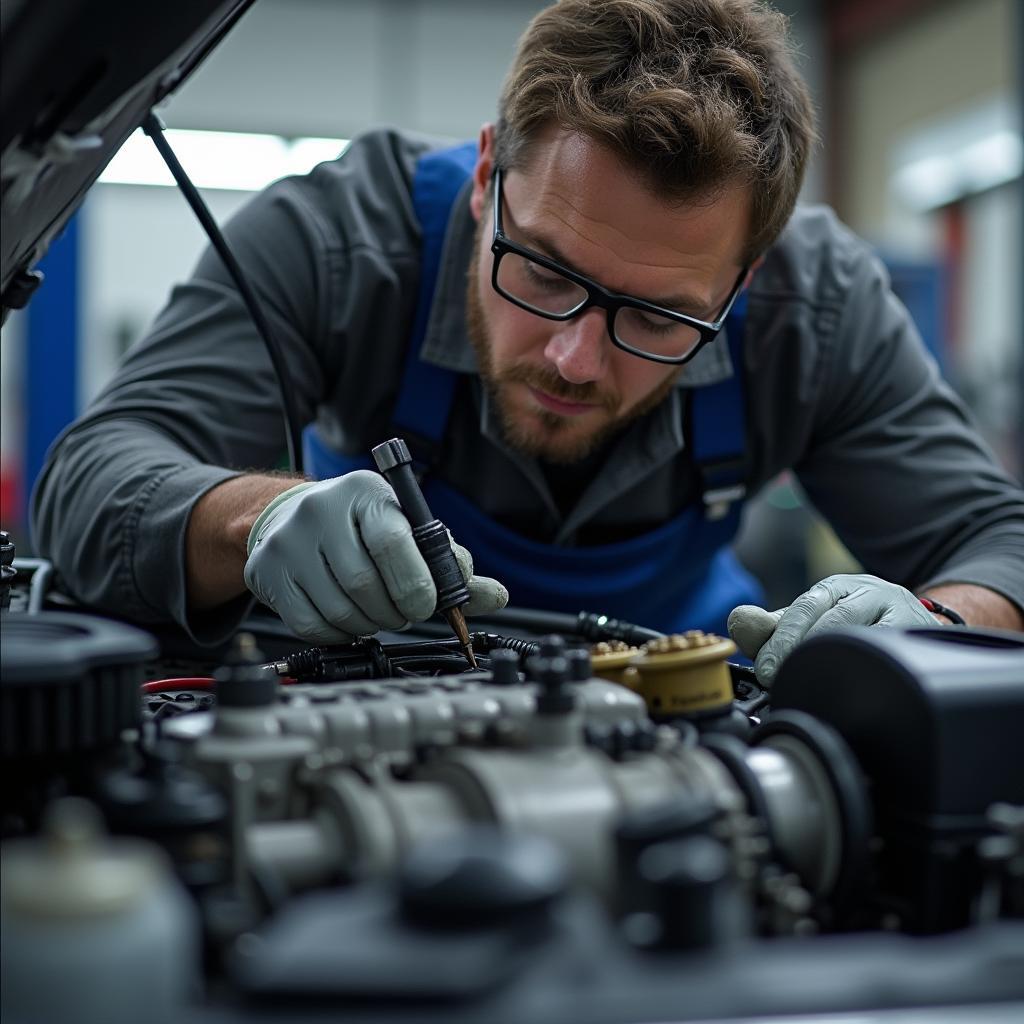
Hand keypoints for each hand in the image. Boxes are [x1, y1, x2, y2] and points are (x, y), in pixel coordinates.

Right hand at [244, 471, 507, 642]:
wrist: (292, 519)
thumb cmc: (362, 528)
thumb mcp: (408, 530)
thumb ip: (451, 565)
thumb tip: (495, 596)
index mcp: (366, 493)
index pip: (394, 541)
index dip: (416, 583)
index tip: (428, 605)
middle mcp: (321, 510)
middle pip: (365, 584)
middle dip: (395, 611)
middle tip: (404, 613)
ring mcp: (288, 542)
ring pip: (340, 610)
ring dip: (370, 625)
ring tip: (378, 612)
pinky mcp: (266, 572)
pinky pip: (312, 625)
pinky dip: (340, 634)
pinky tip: (349, 618)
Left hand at [727, 573, 937, 685]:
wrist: (918, 626)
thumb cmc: (854, 625)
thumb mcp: (811, 622)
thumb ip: (772, 627)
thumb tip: (738, 620)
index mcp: (835, 587)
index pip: (803, 608)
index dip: (780, 639)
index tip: (764, 668)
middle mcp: (868, 591)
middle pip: (832, 619)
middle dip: (798, 650)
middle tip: (778, 678)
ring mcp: (900, 611)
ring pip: (863, 634)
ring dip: (832, 659)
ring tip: (810, 681)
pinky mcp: (923, 632)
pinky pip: (895, 650)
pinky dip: (870, 663)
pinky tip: (853, 681)